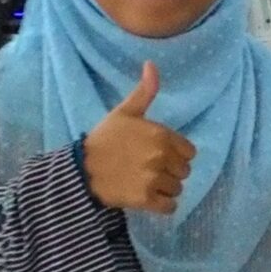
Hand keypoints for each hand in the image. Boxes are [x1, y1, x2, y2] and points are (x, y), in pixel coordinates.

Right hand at [82, 63, 195, 215]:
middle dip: (171, 172)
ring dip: (165, 189)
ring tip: (145, 182)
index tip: (158, 155)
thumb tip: (152, 64)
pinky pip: (170, 207)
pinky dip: (162, 205)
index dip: (175, 154)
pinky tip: (148, 198)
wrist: (81, 170)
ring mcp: (154, 179)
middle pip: (184, 171)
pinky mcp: (146, 200)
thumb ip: (144, 92)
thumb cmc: (104, 139)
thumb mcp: (124, 112)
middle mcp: (161, 156)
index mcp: (161, 135)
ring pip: (177, 189)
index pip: (189, 151)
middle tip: (148, 169)